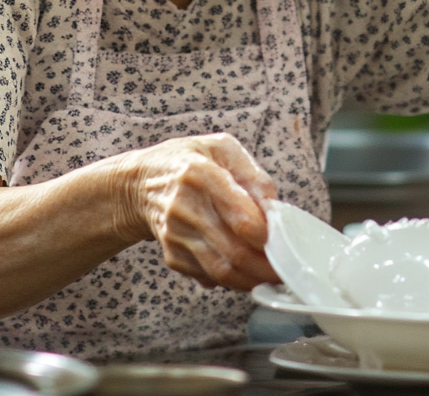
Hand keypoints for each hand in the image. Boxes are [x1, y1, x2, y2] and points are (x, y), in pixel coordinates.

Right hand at [118, 132, 280, 290]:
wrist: (141, 183)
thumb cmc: (188, 160)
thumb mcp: (221, 148)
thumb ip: (253, 174)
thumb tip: (275, 209)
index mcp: (200, 173)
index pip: (240, 216)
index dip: (267, 235)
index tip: (286, 241)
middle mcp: (184, 207)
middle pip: (234, 252)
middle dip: (266, 267)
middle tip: (288, 269)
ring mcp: (175, 235)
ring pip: (222, 271)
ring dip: (253, 279)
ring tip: (273, 276)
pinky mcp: (172, 255)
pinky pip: (208, 277)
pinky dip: (232, 280)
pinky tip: (246, 271)